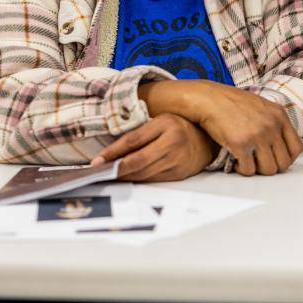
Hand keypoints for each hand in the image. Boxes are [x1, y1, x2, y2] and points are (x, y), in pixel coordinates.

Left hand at [91, 113, 215, 181]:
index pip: (133, 140)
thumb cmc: (179, 128)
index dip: (113, 152)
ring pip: (143, 173)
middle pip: (138, 160)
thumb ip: (139, 135)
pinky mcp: (178, 174)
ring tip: (110, 175)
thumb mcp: (159, 122)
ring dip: (125, 176)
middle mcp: (173, 143)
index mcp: (166, 125)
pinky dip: (138, 179)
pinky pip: (152, 180)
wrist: (205, 141)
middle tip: (101, 172)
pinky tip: (128, 177)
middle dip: (116, 169)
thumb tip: (112, 153)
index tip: (97, 161)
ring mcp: (177, 160)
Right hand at [140, 80, 302, 175]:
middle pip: (284, 162)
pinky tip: (236, 161)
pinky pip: (249, 170)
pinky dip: (242, 169)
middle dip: (271, 166)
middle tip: (258, 162)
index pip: (297, 148)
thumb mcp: (261, 106)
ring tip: (246, 161)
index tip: (275, 158)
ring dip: (257, 169)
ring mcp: (258, 135)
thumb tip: (281, 143)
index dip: (286, 157)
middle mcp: (272, 125)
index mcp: (280, 115)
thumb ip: (274, 122)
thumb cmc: (231, 102)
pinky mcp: (241, 145)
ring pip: (268, 170)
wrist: (208, 99)